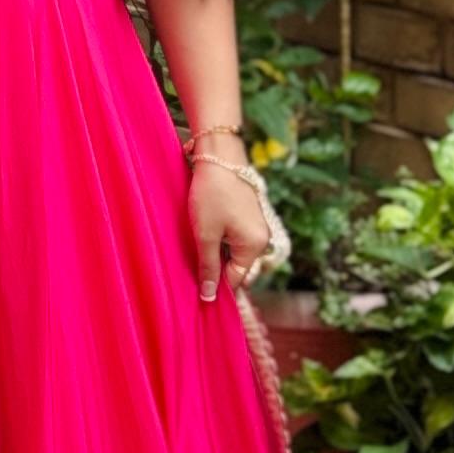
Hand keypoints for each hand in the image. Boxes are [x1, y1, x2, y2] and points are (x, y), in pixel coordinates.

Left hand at [190, 158, 272, 302]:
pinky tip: (203, 235)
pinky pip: (235, 239)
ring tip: (195, 249)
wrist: (219, 155)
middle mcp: (261, 239)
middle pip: (237, 268)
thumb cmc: (212, 194)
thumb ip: (208, 267)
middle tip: (191, 270)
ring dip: (216, 255)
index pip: (235, 280)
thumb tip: (209, 297)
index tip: (195, 292)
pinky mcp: (248, 215)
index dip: (215, 287)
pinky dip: (220, 242)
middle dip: (216, 271)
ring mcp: (256, 226)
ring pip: (234, 253)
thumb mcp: (205, 234)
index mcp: (254, 246)